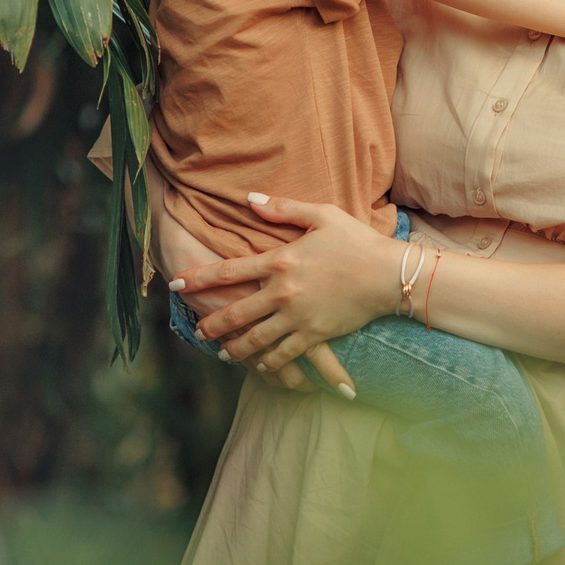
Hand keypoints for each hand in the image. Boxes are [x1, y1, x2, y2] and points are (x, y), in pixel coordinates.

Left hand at [173, 194, 401, 380]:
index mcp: (280, 260)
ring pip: (255, 339)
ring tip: (223, 353)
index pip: (228, 271)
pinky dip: (269, 362)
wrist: (388, 275)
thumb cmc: (357, 241)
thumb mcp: (321, 215)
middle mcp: (283, 292)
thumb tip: (250, 198)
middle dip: (212, 323)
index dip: (198, 279)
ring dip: (235, 348)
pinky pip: (284, 354)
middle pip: (235, 312)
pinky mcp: (315, 335)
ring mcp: (298, 317)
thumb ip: (282, 208)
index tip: (176, 286)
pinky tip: (261, 366)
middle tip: (197, 331)